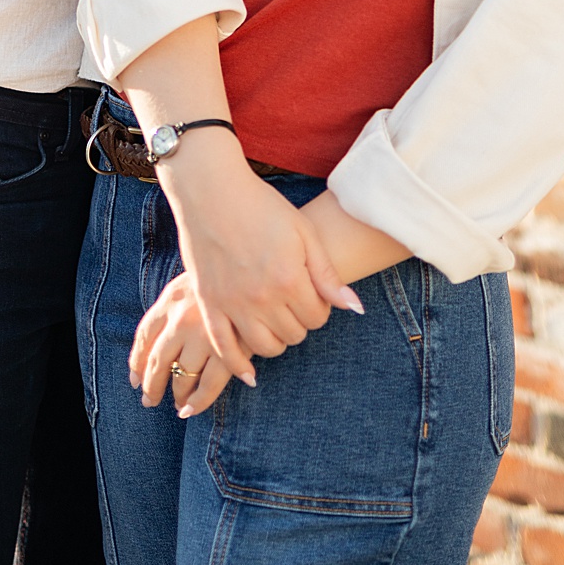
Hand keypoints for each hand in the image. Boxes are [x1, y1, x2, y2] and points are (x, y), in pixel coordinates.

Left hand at [129, 271, 239, 417]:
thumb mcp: (194, 280)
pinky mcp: (228, 351)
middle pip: (158, 361)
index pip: (145, 335)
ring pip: (181, 377)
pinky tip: (191, 409)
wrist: (258, 271)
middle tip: (150, 400)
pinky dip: (197, 402)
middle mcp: (182, 318)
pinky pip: (207, 386)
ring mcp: (204, 336)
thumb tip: (158, 341)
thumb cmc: (226, 276)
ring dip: (178, 395)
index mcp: (172, 298)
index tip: (135, 379)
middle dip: (152, 386)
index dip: (138, 361)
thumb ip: (176, 305)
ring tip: (179, 405)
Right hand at [161, 135, 363, 374]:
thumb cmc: (262, 206)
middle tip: (292, 302)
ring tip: (274, 320)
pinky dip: (238, 365)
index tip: (311, 293)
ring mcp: (232, 304)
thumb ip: (327, 274)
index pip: (317, 317)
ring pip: (264, 348)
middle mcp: (262, 298)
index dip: (319, 308)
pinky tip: (249, 373)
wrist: (212, 191)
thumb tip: (354, 309)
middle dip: (299, 322)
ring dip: (275, 341)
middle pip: (294, 335)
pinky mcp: (208, 305)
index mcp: (290, 278)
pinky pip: (224, 349)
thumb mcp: (303, 233)